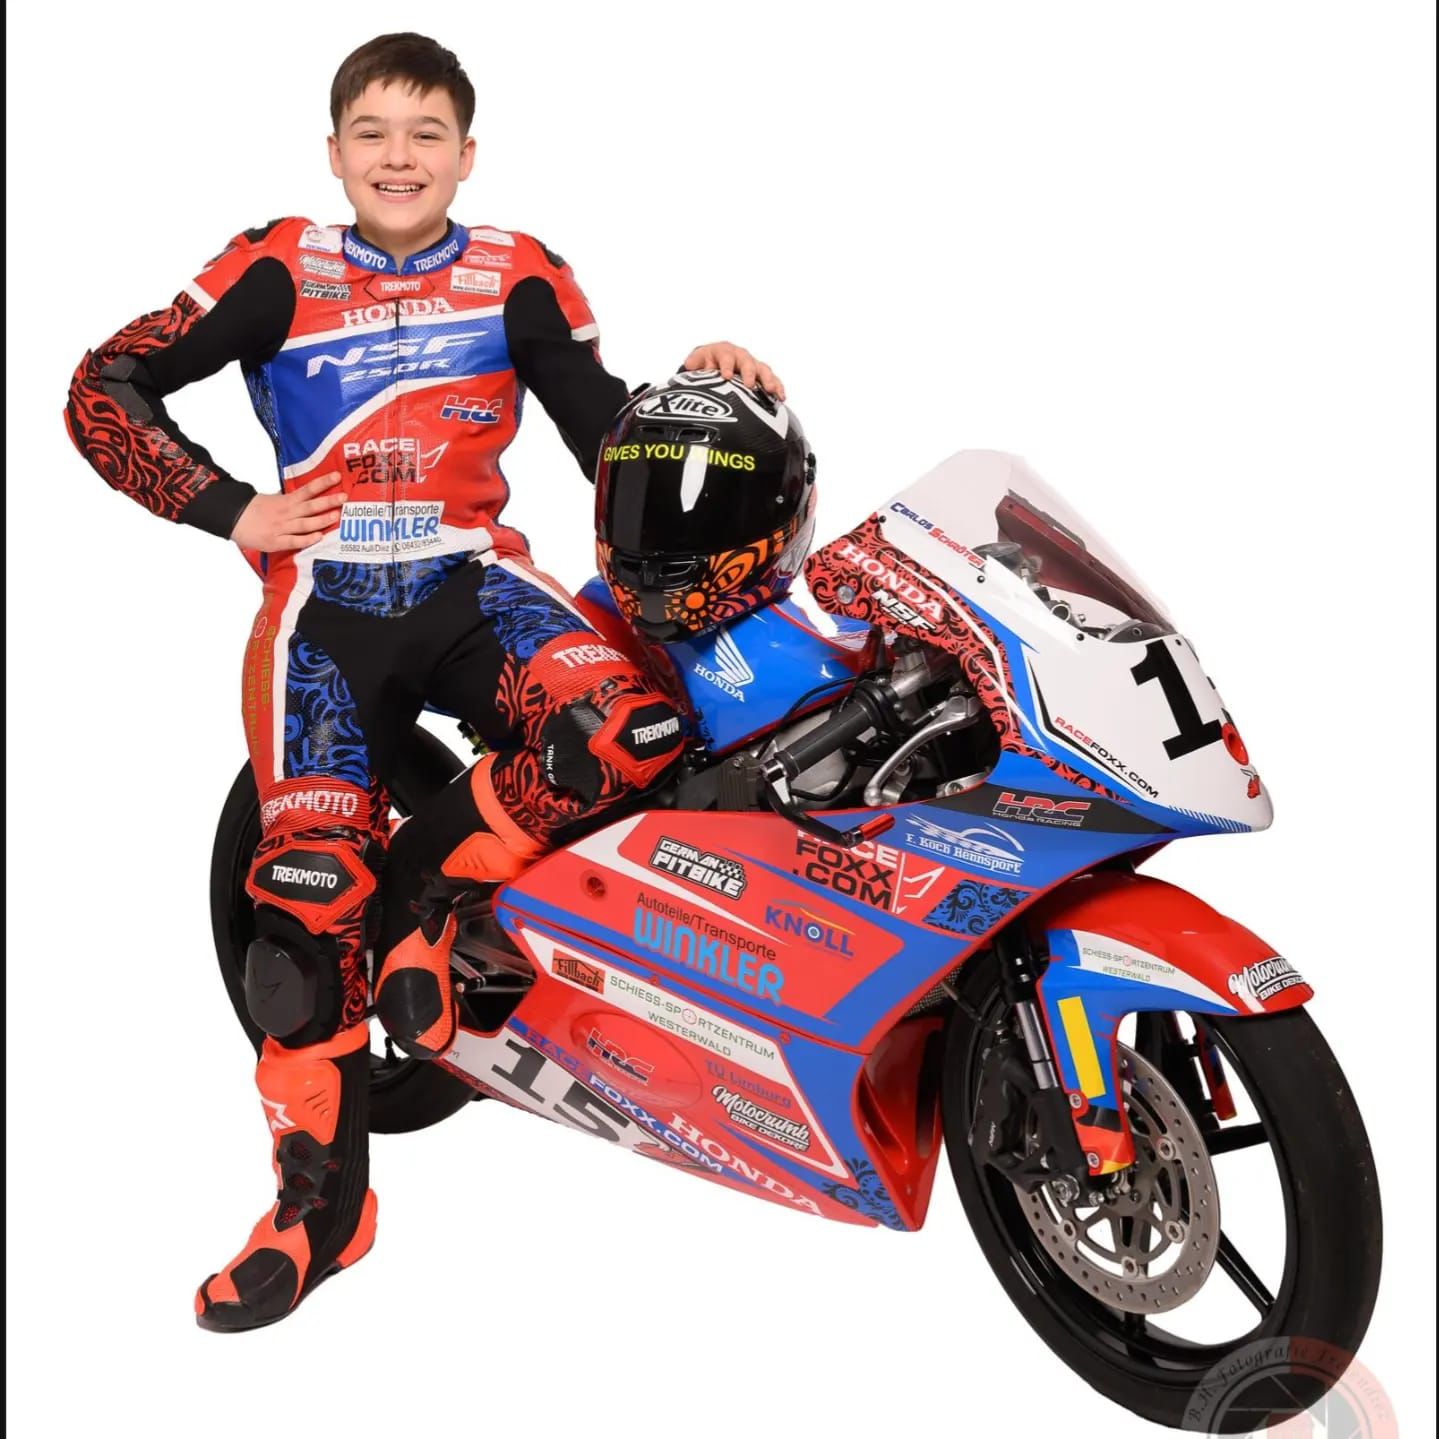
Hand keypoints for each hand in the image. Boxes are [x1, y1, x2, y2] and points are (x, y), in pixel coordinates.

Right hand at [230, 473, 345, 551]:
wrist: (232, 518)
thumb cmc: (254, 510)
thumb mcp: (273, 500)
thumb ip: (291, 500)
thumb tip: (307, 495)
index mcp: (286, 501)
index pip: (308, 489)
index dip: (323, 483)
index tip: (337, 476)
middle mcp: (287, 512)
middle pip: (310, 505)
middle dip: (328, 501)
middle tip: (344, 497)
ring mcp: (282, 527)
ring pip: (305, 523)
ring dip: (321, 520)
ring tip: (336, 515)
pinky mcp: (276, 542)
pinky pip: (294, 541)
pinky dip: (306, 539)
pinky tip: (318, 537)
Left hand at [681, 342, 785, 400]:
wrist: (717, 361)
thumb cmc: (708, 362)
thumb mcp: (698, 360)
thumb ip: (694, 363)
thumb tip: (689, 364)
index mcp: (724, 351)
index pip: (726, 356)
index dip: (727, 365)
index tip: (727, 376)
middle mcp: (741, 356)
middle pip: (748, 362)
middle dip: (749, 373)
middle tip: (749, 385)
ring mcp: (752, 365)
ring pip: (763, 370)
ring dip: (768, 380)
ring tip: (772, 391)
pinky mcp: (761, 376)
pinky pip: (772, 380)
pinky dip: (777, 387)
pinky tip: (781, 397)